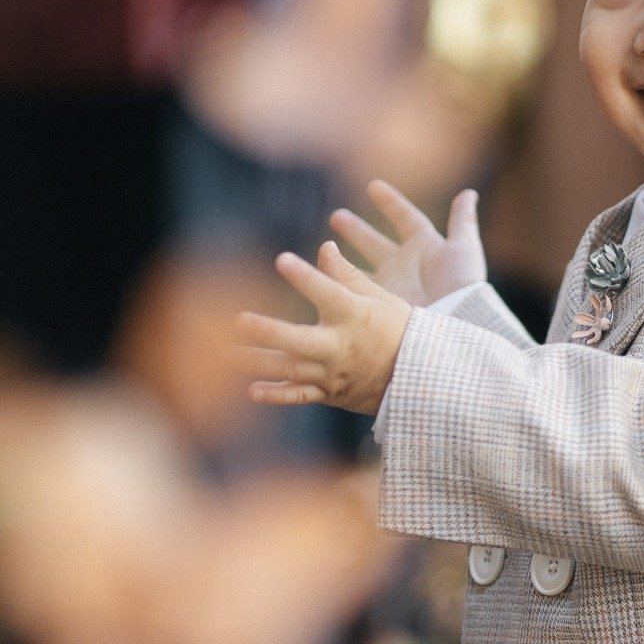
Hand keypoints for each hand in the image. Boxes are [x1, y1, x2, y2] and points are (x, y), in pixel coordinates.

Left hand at [239, 242, 414, 412]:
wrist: (417, 377)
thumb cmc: (397, 328)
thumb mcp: (379, 297)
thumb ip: (348, 275)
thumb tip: (324, 247)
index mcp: (354, 316)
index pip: (327, 293)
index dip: (305, 277)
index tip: (282, 259)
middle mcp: (340, 346)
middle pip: (299, 340)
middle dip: (268, 332)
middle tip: (238, 320)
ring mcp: (332, 373)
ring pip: (291, 369)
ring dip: (258, 362)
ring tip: (226, 353)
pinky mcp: (329, 392)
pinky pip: (300, 396)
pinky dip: (276, 395)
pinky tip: (251, 391)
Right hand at [329, 182, 486, 307]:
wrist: (453, 326)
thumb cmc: (462, 285)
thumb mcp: (464, 248)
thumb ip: (463, 221)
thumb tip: (469, 193)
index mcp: (425, 245)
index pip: (405, 217)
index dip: (390, 202)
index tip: (373, 186)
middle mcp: (405, 265)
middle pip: (375, 242)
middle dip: (356, 230)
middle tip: (336, 217)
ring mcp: (390, 286)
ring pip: (359, 266)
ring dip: (341, 256)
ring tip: (322, 247)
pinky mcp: (378, 305)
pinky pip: (353, 289)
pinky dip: (337, 282)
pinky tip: (318, 276)